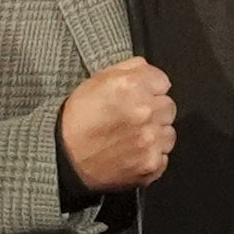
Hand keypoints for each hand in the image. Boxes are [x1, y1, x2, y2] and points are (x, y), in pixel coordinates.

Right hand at [57, 56, 178, 195]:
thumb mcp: (96, 81)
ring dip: (155, 134)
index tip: (139, 97)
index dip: (150, 89)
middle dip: (154, 110)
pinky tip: (132, 153)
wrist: (64, 157)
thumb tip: (148, 69)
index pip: (163, 82)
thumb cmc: (77, 118)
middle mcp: (145, 112)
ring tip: (132, 137)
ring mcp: (150, 140)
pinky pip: (163, 156)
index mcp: (132, 86)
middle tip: (133, 118)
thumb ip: (128, 69)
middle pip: (168, 107)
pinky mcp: (150, 165)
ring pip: (169, 132)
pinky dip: (151, 156)